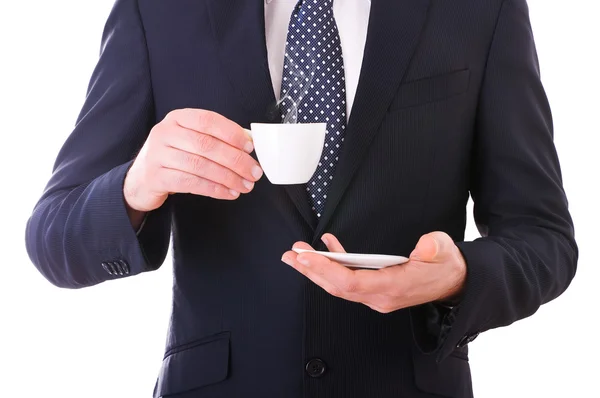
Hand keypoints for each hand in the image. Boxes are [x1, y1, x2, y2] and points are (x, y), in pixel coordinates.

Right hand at [124, 109, 262, 216]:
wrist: (141, 179)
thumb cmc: (173, 157)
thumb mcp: (191, 141)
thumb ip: (217, 138)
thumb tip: (248, 140)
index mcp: (177, 118)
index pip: (208, 120)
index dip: (231, 133)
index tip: (250, 147)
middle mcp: (165, 133)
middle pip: (206, 145)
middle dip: (235, 160)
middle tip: (254, 172)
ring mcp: (158, 155)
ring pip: (200, 166)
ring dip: (228, 177)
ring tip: (245, 185)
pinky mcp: (156, 177)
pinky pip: (191, 183)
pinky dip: (214, 189)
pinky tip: (228, 192)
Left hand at [281, 232, 466, 312]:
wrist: (454, 282)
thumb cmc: (446, 266)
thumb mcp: (445, 251)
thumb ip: (434, 248)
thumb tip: (425, 245)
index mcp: (393, 287)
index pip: (350, 283)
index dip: (325, 270)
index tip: (305, 257)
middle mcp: (380, 296)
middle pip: (337, 286)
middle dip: (311, 270)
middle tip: (291, 254)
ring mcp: (376, 295)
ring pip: (339, 285)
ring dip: (317, 269)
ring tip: (297, 254)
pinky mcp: (375, 288)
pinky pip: (349, 279)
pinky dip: (336, 263)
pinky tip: (328, 248)